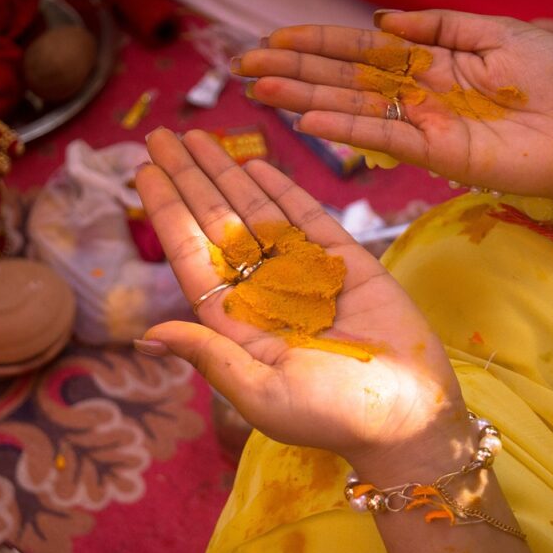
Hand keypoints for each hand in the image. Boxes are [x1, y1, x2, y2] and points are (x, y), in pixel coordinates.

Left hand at [135, 129, 468, 475]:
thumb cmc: (332, 417)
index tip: (143, 171)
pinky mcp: (346, 263)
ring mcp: (304, 274)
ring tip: (198, 137)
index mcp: (238, 324)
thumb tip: (147, 335)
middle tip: (159, 135)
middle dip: (188, 179)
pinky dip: (282, 188)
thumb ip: (209, 356)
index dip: (167, 213)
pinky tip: (255, 162)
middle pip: (216, 224)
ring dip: (227, 173)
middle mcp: (265, 293)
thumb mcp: (261, 393)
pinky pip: (307, 217)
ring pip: (256, 212)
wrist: (409, 416)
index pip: (192, 257)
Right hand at [233, 10, 552, 211]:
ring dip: (306, 97)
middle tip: (244, 66)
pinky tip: (310, 118)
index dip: (319, 43)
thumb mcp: (499, 33)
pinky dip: (347, 127)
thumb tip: (382, 17)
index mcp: (434, 61)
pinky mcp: (438, 153)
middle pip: (346, 78)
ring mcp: (424, 125)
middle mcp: (420, 94)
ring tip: (259, 89)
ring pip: (354, 106)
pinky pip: (385, 135)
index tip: (274, 37)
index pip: (364, 50)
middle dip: (296, 70)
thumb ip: (440, 26)